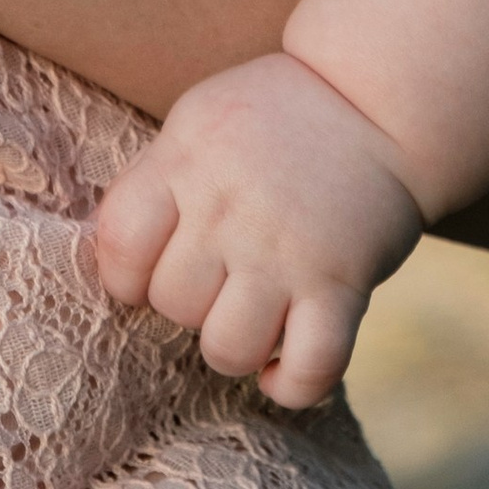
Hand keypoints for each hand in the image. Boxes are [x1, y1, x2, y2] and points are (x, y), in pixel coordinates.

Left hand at [91, 49, 423, 407]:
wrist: (373, 101)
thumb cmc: (271, 117)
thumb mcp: (198, 124)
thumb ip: (159, 182)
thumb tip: (115, 256)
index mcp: (185, 161)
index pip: (120, 242)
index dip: (124, 275)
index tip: (149, 270)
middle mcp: (230, 208)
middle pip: (173, 303)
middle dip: (186, 306)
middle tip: (216, 283)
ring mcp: (287, 250)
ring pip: (229, 349)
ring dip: (234, 349)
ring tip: (248, 321)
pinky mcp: (342, 286)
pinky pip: (309, 370)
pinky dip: (291, 387)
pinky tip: (282, 370)